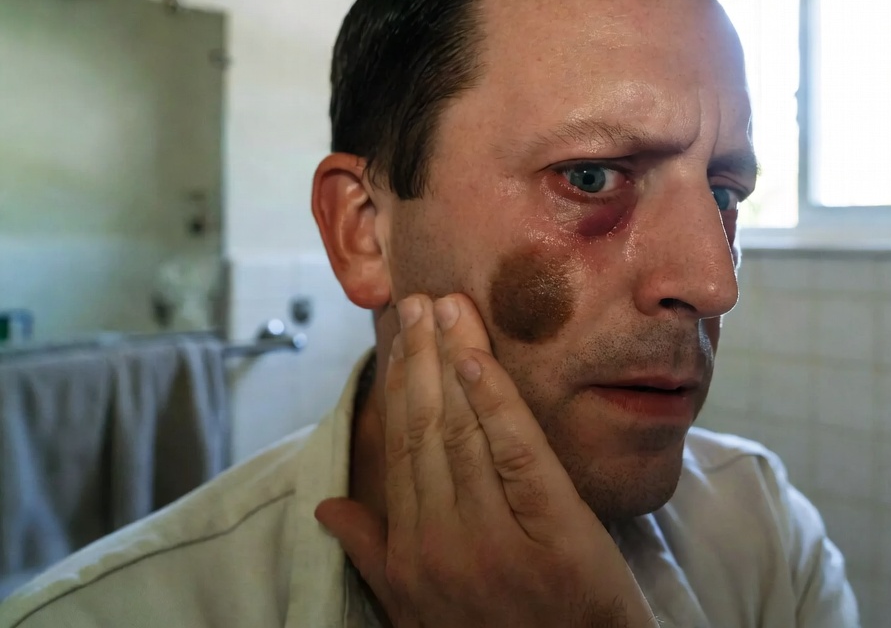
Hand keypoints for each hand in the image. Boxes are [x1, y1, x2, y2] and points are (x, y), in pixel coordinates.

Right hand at [315, 293, 655, 627]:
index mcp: (408, 559)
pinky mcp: (555, 535)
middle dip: (418, 360)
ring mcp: (496, 542)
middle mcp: (442, 546)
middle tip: (415, 300)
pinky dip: (495, 400)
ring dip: (452, 363)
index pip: (397, 453)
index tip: (396, 337)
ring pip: (463, 434)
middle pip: (424, 432)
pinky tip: (478, 356)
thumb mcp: (417, 610)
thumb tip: (328, 506)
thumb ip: (374, 554)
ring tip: (444, 309)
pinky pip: (516, 453)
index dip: (396, 388)